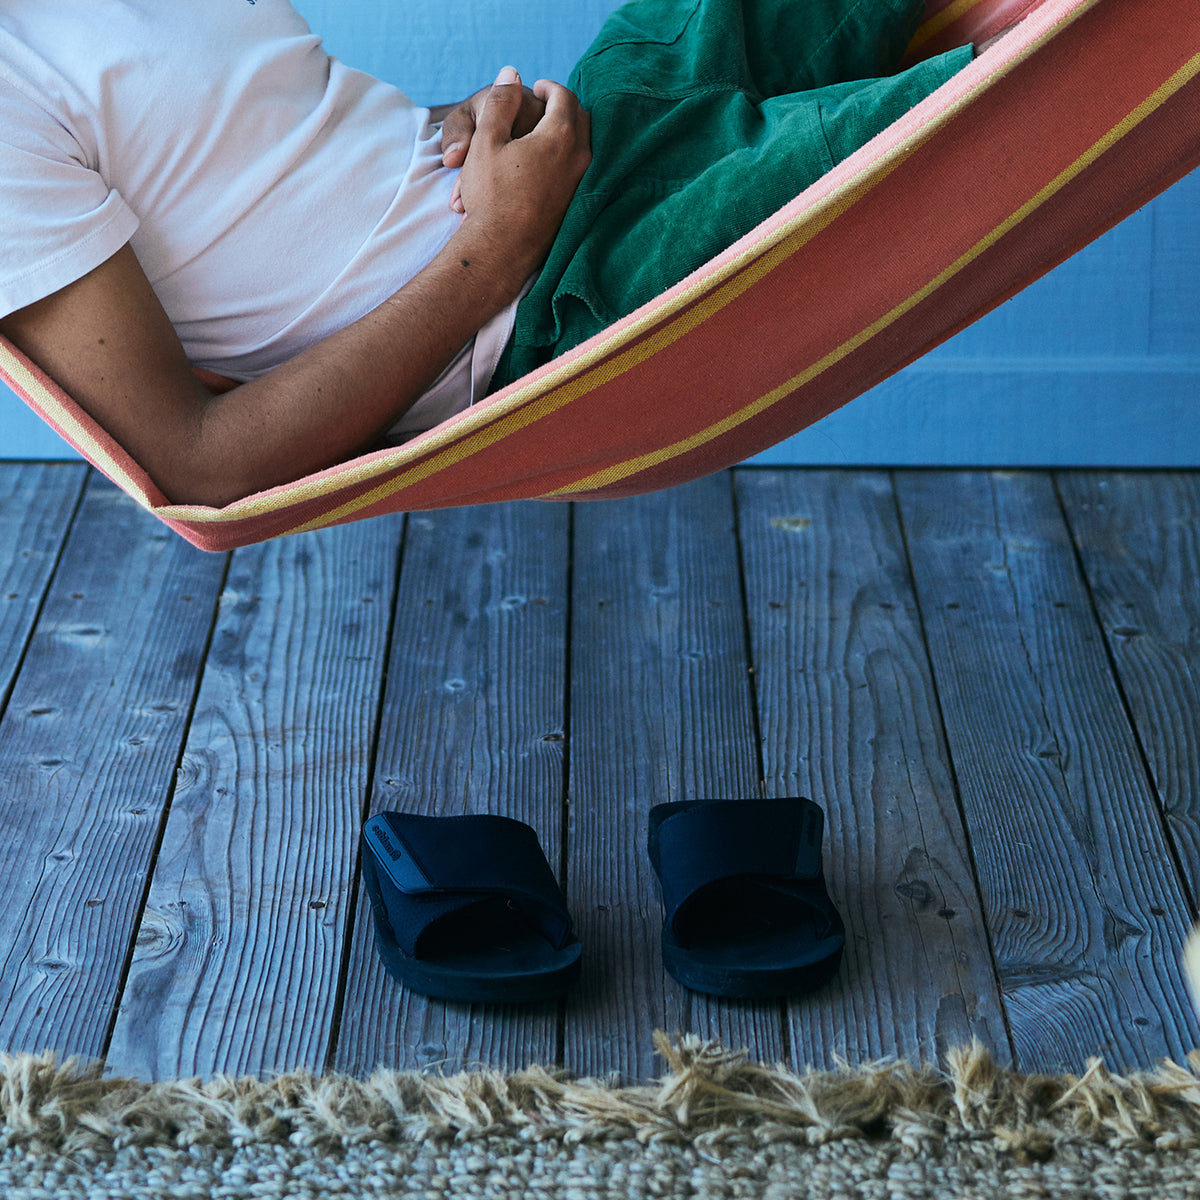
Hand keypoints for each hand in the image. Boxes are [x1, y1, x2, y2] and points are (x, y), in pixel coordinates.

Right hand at [447, 67, 590, 290]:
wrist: (502, 249)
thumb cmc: (490, 195)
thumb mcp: (486, 141)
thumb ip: (500, 102)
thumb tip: (510, 73)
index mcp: (559, 136)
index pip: (564, 97)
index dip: (549, 88)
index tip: (537, 88)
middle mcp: (579, 158)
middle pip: (582, 119)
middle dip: (565, 107)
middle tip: (546, 104)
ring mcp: (581, 184)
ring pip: (585, 145)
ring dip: (570, 131)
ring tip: (548, 131)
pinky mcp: (577, 204)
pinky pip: (581, 170)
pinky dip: (570, 157)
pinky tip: (552, 161)